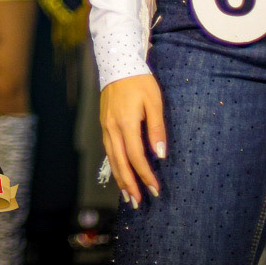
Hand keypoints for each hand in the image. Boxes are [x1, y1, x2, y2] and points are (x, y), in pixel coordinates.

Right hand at [99, 74, 164, 207]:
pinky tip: (120, 174)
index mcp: (126, 123)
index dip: (145, 175)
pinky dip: (114, 166)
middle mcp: (112, 128)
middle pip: (120, 163)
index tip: (155, 189)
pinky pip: (109, 150)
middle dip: (130, 184)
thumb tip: (160, 154)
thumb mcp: (154, 101)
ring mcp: (106, 127)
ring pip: (112, 159)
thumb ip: (156, 128)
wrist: (117, 63)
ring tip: (129, 196)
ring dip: (120, 179)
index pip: (136, 156)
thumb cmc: (139, 81)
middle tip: (139, 203)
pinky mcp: (104, 124)